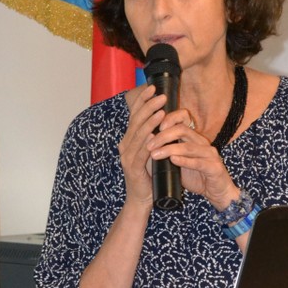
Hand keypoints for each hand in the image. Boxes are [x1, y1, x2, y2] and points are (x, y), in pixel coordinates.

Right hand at [119, 84, 169, 207]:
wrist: (141, 200)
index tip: (152, 87)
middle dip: (149, 105)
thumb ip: (153, 138)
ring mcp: (127, 156)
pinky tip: (155, 131)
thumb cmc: (149, 176)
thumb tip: (163, 119)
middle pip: (136, 120)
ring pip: (139, 132)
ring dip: (151, 119)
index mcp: (129, 140)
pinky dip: (149, 139)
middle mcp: (125, 145)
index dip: (142, 100)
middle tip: (161, 94)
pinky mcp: (133, 167)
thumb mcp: (151, 152)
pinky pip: (142, 150)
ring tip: (162, 108)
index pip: (135, 115)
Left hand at [147, 107, 237, 208]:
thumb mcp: (179, 162)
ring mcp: (210, 154)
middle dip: (162, 136)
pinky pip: (198, 163)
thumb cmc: (196, 176)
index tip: (153, 126)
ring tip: (154, 154)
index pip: (183, 119)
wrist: (216, 192)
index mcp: (194, 138)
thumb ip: (167, 152)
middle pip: (182, 130)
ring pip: (188, 147)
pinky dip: (184, 161)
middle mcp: (202, 143)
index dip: (168, 119)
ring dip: (169, 149)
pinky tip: (173, 160)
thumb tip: (147, 143)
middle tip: (149, 145)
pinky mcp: (214, 168)